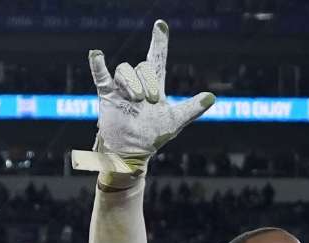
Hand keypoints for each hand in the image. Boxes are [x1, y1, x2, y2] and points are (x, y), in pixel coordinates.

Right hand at [77, 20, 214, 179]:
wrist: (132, 151)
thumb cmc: (153, 137)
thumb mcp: (175, 121)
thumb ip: (192, 108)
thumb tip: (212, 97)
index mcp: (154, 85)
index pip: (157, 58)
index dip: (159, 42)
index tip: (160, 25)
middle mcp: (137, 83)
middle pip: (142, 66)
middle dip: (147, 83)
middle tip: (149, 101)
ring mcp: (121, 88)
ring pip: (125, 70)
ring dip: (131, 84)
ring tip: (134, 101)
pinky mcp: (107, 95)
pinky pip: (101, 76)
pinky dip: (97, 65)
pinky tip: (96, 54)